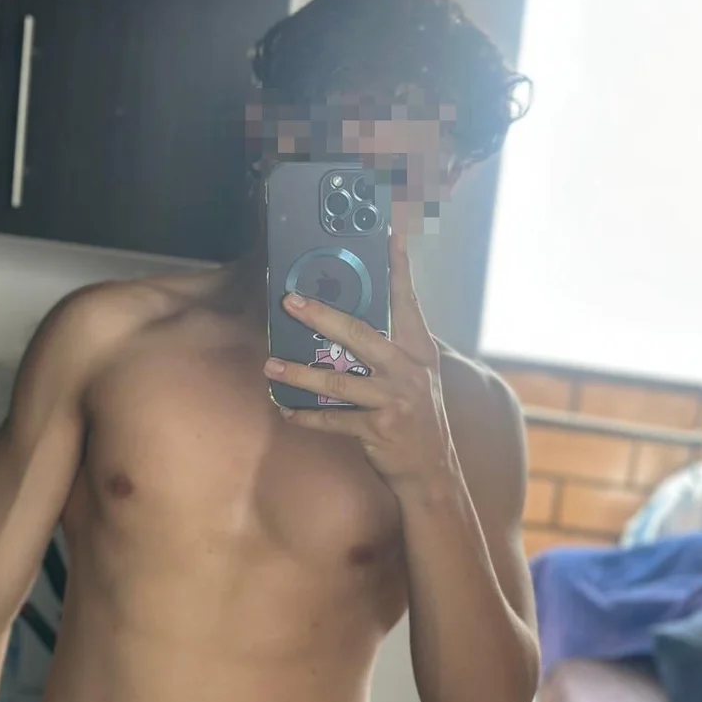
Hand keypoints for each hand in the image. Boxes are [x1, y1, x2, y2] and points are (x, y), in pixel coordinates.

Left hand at [264, 227, 454, 488]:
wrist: (432, 470)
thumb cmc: (417, 417)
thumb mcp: (415, 375)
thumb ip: (392, 346)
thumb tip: (348, 321)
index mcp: (418, 349)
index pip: (407, 299)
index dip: (397, 265)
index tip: (387, 231)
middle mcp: (409, 369)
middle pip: (360, 334)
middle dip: (322, 316)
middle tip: (290, 301)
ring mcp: (395, 399)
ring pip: (338, 380)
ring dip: (299, 373)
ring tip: (270, 365)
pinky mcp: (379, 428)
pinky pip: (334, 418)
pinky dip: (307, 416)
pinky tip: (286, 411)